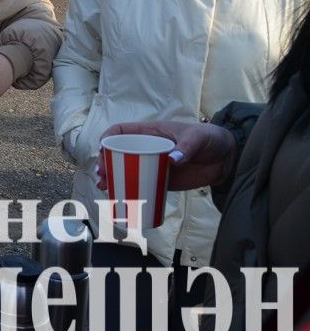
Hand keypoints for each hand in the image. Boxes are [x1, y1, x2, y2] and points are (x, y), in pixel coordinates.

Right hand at [96, 120, 237, 190]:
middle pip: (117, 153)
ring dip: (112, 178)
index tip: (102, 150)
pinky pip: (141, 185)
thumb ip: (186, 148)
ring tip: (105, 187)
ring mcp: (153, 165)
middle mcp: (147, 148)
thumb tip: (173, 160)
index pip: (121, 131)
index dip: (108, 138)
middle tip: (102, 175)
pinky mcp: (161, 180)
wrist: (227, 158)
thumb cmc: (210, 139)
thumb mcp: (197, 138)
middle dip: (105, 163)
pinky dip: (129, 191)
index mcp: (150, 132)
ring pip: (126, 170)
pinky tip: (121, 199)